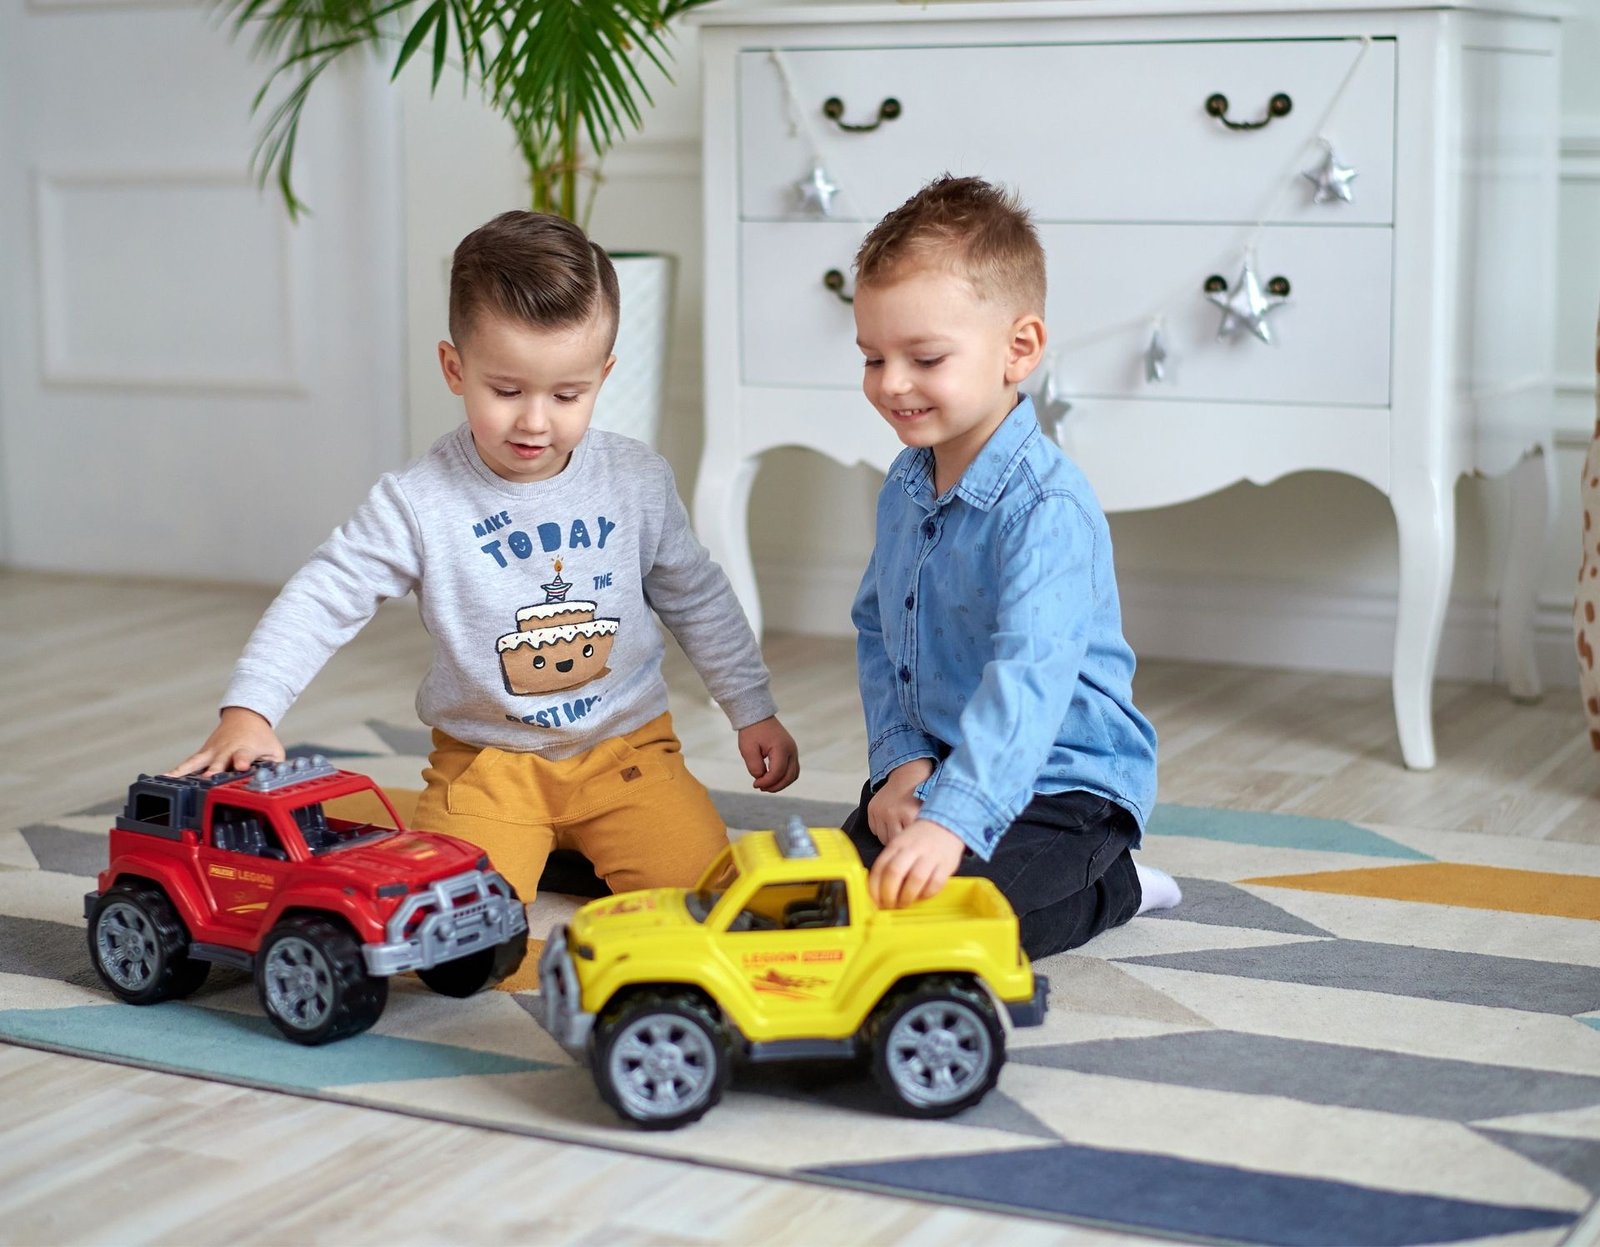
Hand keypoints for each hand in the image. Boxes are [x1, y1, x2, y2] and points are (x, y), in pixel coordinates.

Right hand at [169, 707, 283, 776]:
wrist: (245, 717)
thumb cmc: (260, 738)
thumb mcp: (274, 751)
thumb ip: (273, 767)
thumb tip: (271, 782)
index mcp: (245, 749)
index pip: (243, 756)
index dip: (242, 761)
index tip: (241, 766)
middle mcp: (226, 750)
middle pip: (218, 763)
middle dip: (212, 772)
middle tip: (206, 781)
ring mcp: (212, 752)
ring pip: (197, 763)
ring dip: (186, 773)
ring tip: (172, 782)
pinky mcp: (203, 754)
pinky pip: (188, 764)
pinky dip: (176, 771)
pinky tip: (164, 779)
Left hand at [736, 715, 799, 791]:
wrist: (757, 716)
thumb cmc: (751, 732)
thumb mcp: (747, 749)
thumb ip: (754, 766)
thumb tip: (761, 778)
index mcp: (781, 748)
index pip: (777, 772)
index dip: (766, 782)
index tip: (754, 784)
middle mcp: (791, 750)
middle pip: (789, 776)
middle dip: (775, 786)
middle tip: (760, 787)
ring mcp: (793, 751)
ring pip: (793, 775)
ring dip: (781, 784)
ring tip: (765, 785)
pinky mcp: (791, 752)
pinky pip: (792, 770)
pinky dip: (783, 778)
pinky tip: (770, 779)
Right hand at [866, 758, 933, 844]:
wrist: (908, 776)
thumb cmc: (920, 795)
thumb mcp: (926, 812)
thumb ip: (921, 831)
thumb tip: (919, 850)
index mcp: (909, 814)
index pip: (907, 841)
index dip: (910, 844)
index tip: (913, 845)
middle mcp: (893, 813)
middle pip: (893, 841)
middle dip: (900, 841)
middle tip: (906, 838)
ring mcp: (880, 811)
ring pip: (882, 838)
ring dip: (889, 837)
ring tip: (898, 830)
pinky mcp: (872, 809)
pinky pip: (874, 830)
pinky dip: (881, 829)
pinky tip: (889, 823)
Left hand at [868, 818, 964, 908]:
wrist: (946, 824)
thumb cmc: (919, 840)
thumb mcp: (900, 845)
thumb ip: (889, 863)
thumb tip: (878, 890)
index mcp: (896, 845)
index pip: (880, 868)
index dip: (875, 888)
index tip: (875, 902)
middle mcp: (912, 849)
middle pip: (894, 873)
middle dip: (889, 894)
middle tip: (889, 906)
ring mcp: (930, 856)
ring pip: (915, 879)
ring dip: (907, 897)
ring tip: (904, 904)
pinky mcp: (946, 865)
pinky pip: (935, 883)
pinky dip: (927, 894)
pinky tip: (922, 896)